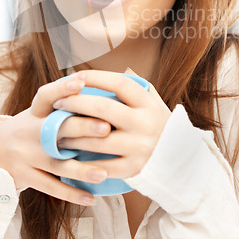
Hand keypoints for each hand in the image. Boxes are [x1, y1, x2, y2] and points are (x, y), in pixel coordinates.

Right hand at [0, 73, 110, 204]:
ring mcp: (26, 155)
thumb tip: (100, 90)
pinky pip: (50, 186)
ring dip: (81, 169)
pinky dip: (70, 193)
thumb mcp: (39, 112)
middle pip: (56, 129)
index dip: (62, 89)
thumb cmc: (29, 127)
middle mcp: (29, 131)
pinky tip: (89, 197)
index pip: (46, 95)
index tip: (81, 82)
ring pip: (56, 163)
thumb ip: (63, 104)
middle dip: (82, 128)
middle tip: (106, 128)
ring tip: (103, 173)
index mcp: (35, 112)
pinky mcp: (24, 176)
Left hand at [53, 69, 170, 178]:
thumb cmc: (161, 128)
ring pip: (97, 139)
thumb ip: (141, 87)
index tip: (75, 77)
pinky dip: (83, 162)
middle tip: (58, 102)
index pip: (120, 83)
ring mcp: (139, 147)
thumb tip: (124, 68)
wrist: (182, 163)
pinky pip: (102, 166)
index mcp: (148, 104)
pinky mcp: (134, 169)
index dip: (95, 77)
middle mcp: (144, 123)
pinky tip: (69, 156)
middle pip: (103, 108)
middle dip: (76, 103)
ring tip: (56, 131)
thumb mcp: (156, 104)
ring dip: (72, 135)